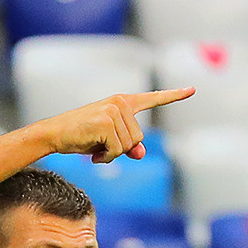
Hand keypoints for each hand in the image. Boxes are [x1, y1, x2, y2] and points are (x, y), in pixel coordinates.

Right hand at [34, 89, 195, 163]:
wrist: (55, 134)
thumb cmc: (81, 136)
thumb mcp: (108, 141)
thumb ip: (128, 146)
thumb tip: (141, 153)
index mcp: (123, 102)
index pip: (153, 99)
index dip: (174, 96)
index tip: (192, 89)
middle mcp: (120, 102)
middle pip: (138, 138)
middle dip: (121, 149)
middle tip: (100, 147)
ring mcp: (114, 111)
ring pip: (128, 145)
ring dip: (112, 154)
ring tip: (95, 148)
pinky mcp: (106, 122)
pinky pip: (117, 150)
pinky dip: (106, 157)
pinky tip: (93, 154)